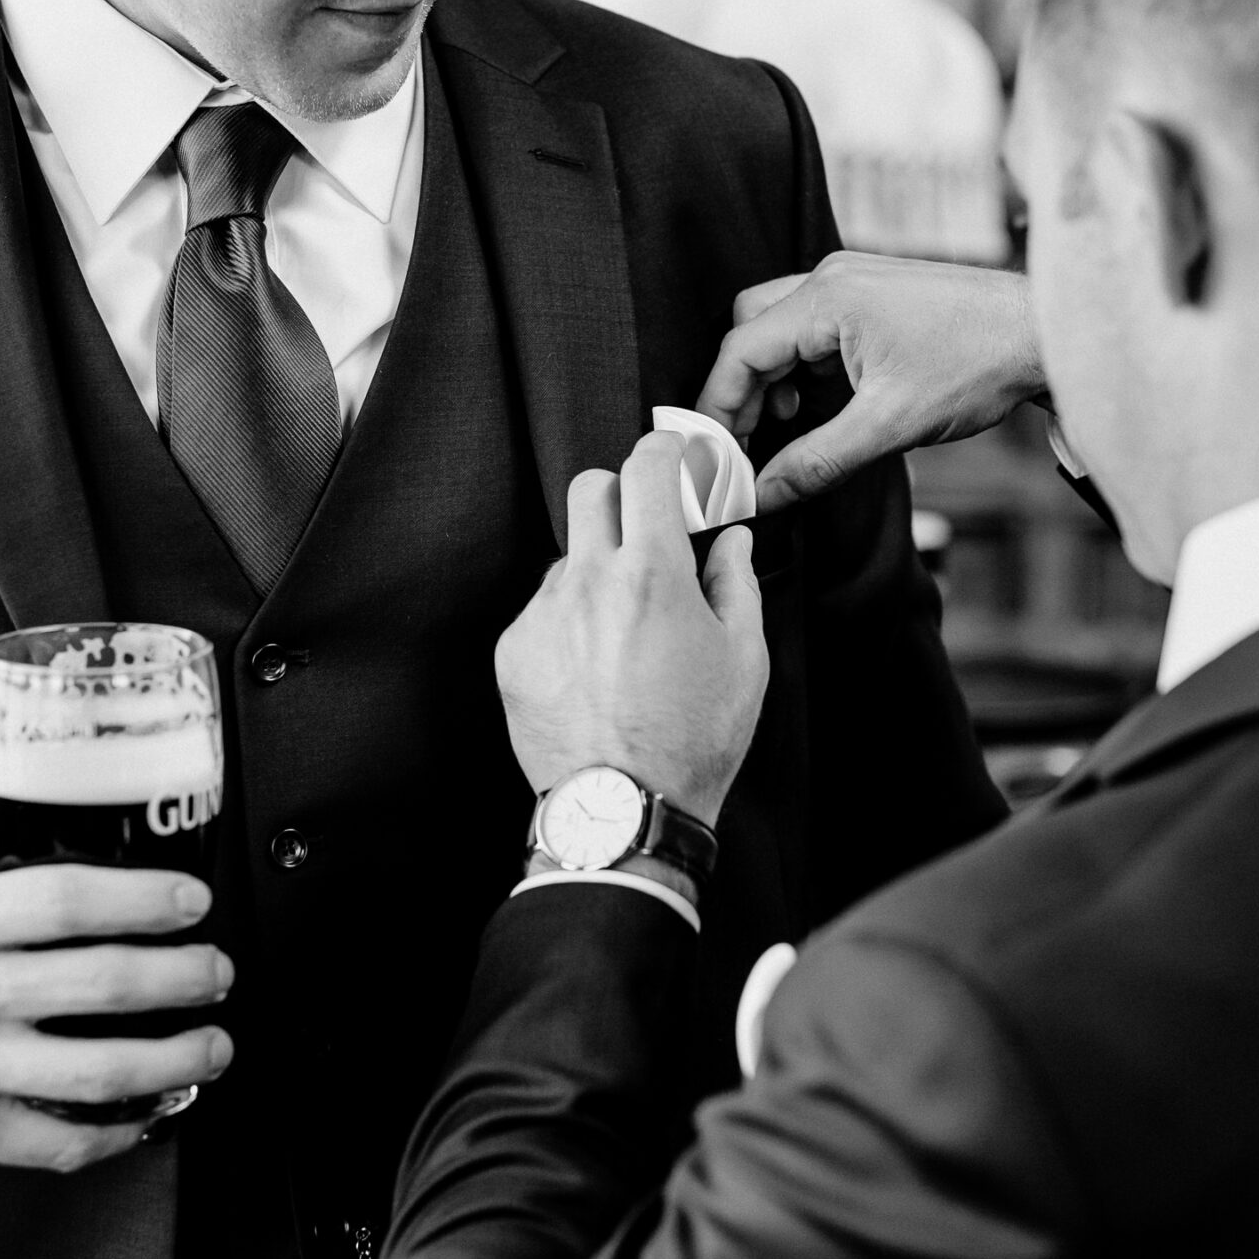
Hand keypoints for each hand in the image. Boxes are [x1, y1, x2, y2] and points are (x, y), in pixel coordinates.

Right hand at [0, 845, 235, 1171]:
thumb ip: (5, 866)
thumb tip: (100, 838)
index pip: (69, 901)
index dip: (147, 899)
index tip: (197, 901)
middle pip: (101, 985)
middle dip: (183, 978)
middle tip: (219, 971)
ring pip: (98, 1073)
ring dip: (177, 1060)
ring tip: (214, 1043)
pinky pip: (62, 1143)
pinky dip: (125, 1130)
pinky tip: (156, 1108)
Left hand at [495, 431, 768, 825]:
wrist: (624, 809)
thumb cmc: (693, 740)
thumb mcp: (743, 660)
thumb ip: (736, 584)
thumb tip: (731, 540)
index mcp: (652, 573)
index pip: (645, 469)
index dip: (663, 448)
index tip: (671, 454)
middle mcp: (589, 581)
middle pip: (590, 490)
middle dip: (621, 495)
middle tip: (645, 529)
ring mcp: (543, 615)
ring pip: (566, 558)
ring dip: (595, 571)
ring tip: (626, 631)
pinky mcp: (514, 650)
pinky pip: (542, 611)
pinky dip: (568, 623)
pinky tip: (595, 668)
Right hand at [697, 252, 1045, 510]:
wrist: (1047, 333)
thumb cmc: (978, 366)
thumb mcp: (890, 426)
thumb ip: (815, 461)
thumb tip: (761, 495)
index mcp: (828, 298)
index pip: (739, 349)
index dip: (716, 407)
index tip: (712, 455)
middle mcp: (832, 277)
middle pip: (749, 328)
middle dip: (739, 389)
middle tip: (743, 443)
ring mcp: (853, 281)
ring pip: (778, 326)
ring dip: (771, 378)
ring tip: (785, 427)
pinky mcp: (872, 294)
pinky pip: (812, 326)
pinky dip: (802, 366)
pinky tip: (820, 404)